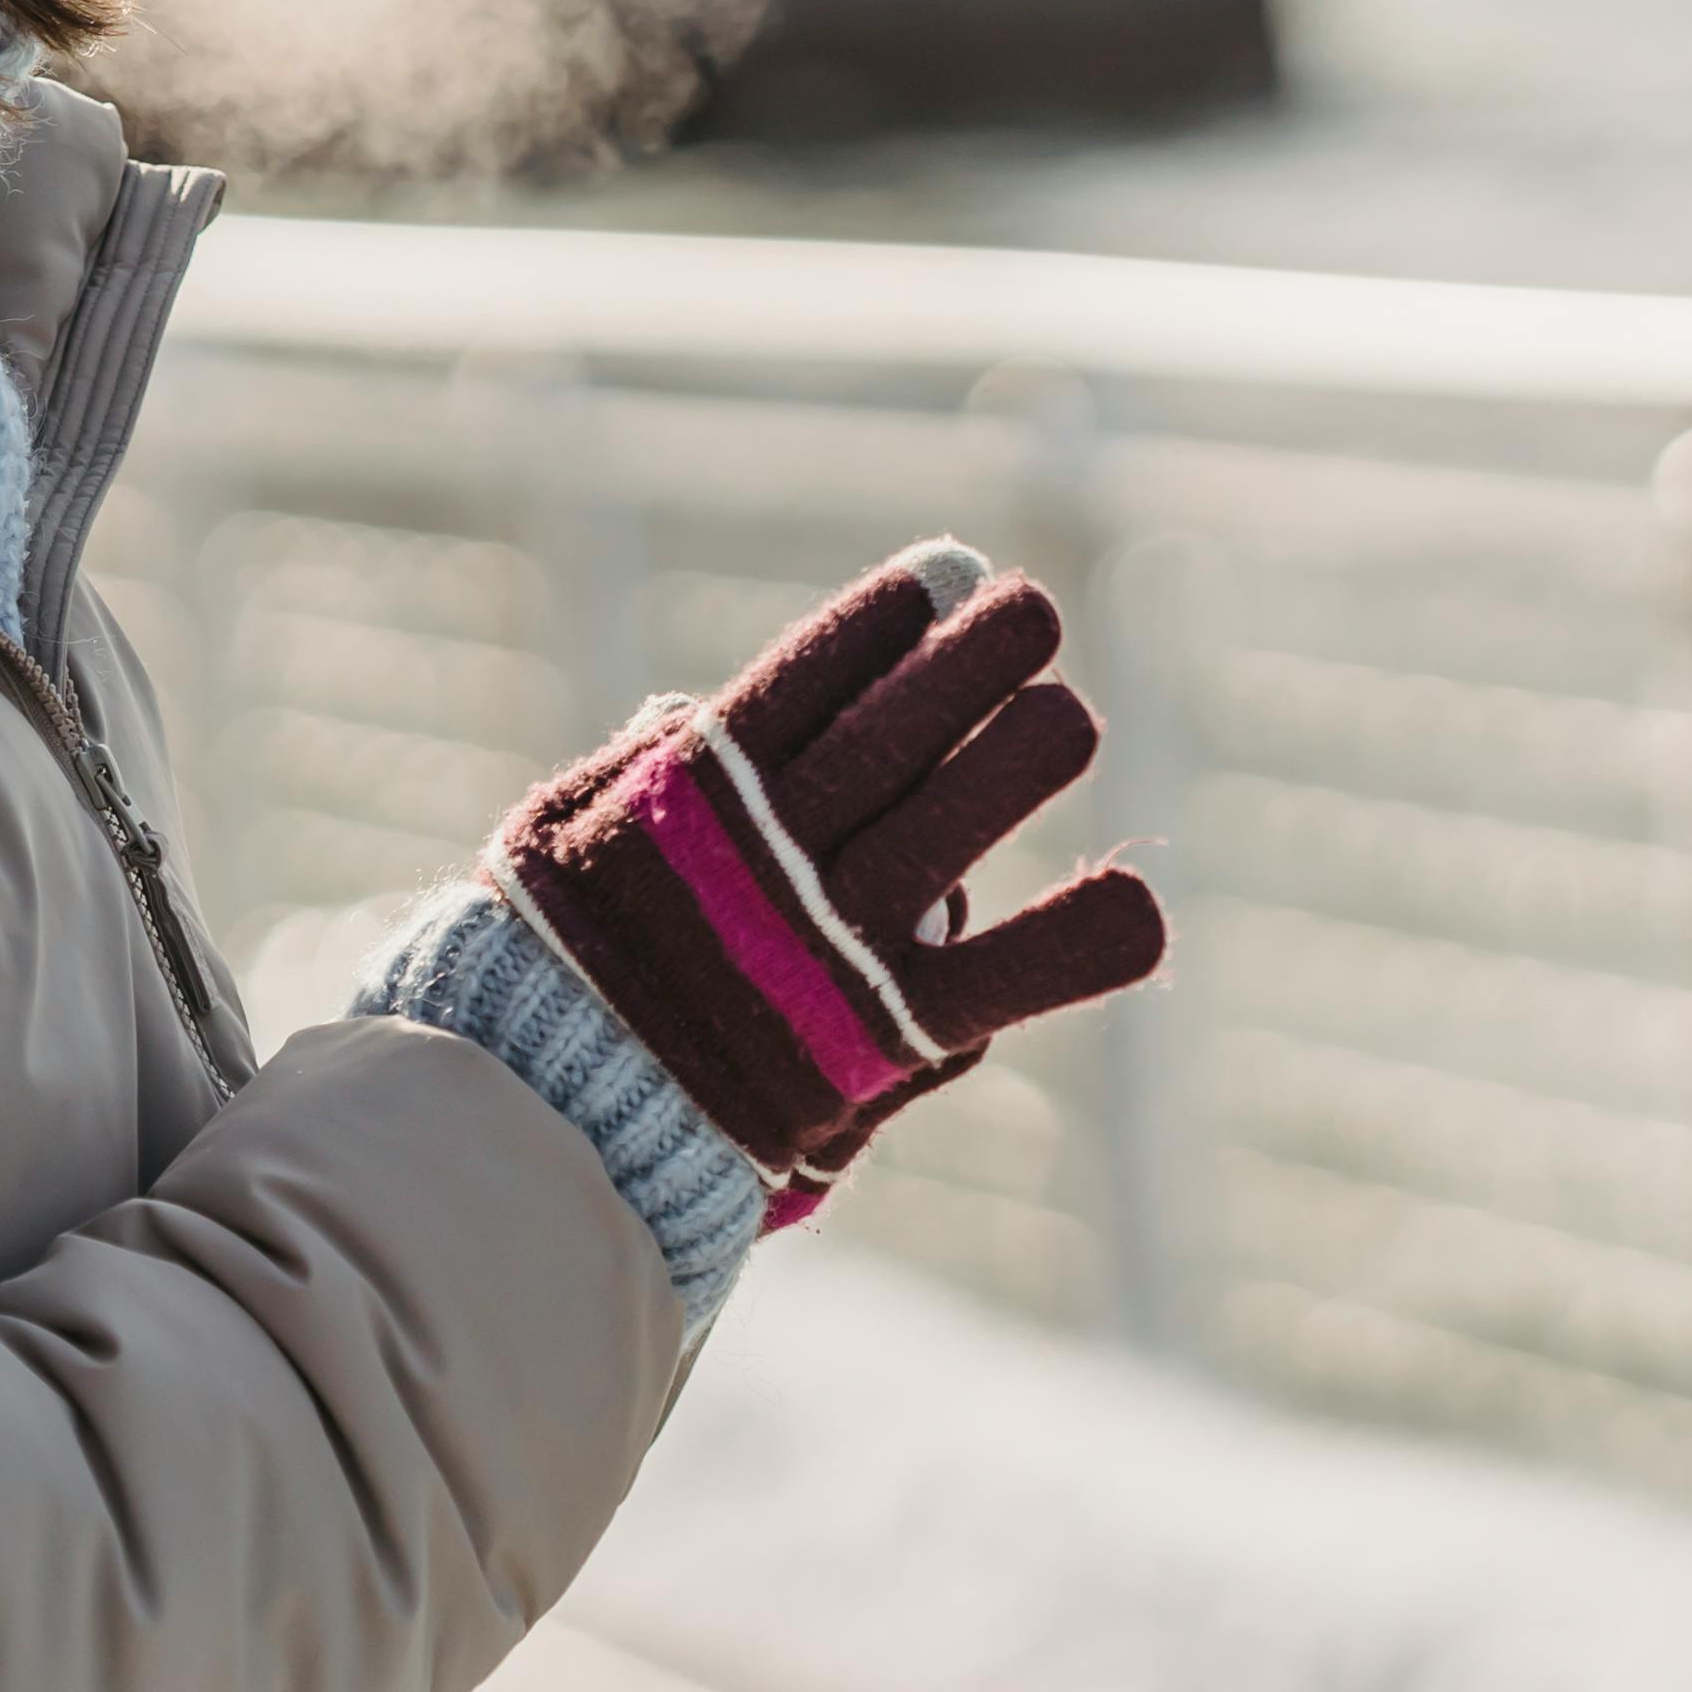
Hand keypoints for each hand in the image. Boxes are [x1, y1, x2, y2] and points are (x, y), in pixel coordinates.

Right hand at [483, 542, 1166, 1206]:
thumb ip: (637, 772)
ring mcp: (833, 937)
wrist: (556, 1116)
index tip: (944, 574)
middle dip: (976, 655)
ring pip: (959, 818)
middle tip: (1029, 610)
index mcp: (697, 789)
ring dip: (1023, 750)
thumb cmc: (557, 965)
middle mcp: (776, 849)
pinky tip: (1135, 912)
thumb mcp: (564, 841)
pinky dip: (1076, 943)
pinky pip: (1002, 976)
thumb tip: (691, 712)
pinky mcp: (883, 1030)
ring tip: (1064, 716)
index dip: (885, 620)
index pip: (812, 675)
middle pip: (901, 729)